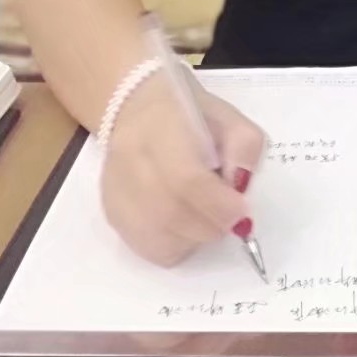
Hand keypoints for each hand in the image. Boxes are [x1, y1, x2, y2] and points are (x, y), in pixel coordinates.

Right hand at [101, 74, 264, 265]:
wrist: (136, 107)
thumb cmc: (189, 113)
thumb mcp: (228, 117)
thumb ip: (244, 148)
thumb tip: (239, 188)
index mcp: (160, 128)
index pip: (185, 179)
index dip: (218, 204)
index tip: (241, 209)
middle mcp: (130, 163)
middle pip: (171, 215)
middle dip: (211, 223)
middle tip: (228, 212)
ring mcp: (116, 193)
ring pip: (160, 240)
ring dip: (195, 236)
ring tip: (203, 211)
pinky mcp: (112, 215)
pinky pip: (150, 249)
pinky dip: (176, 244)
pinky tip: (183, 221)